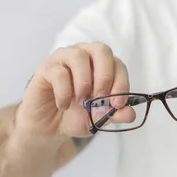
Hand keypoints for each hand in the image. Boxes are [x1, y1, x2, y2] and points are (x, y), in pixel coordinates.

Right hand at [16, 42, 133, 138]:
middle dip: (105, 75)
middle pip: (101, 49)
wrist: (49, 127)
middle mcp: (85, 56)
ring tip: (80, 101)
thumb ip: (115, 115)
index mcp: (102, 65)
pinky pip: (58, 72)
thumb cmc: (76, 116)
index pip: (118, 64)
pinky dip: (64, 92)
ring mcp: (64, 59)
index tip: (117, 104)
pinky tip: (64, 105)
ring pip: (78, 55)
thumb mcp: (99, 119)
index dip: (121, 83)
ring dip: (83, 81)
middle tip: (99, 97)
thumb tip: (130, 114)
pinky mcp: (46, 68)